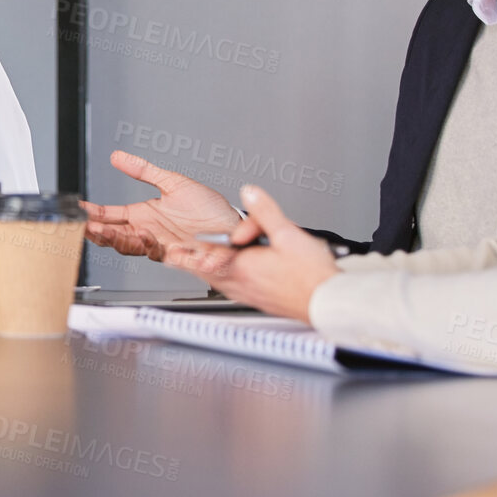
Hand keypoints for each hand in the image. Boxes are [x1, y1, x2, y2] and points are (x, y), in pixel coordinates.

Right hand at [82, 150, 240, 259]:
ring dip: (117, 240)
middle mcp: (149, 232)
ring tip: (105, 232)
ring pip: (131, 246)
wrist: (232, 226)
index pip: (111, 215)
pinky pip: (159, 253)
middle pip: (115, 235)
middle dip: (100, 231)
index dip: (94, 213)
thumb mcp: (172, 182)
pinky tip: (143, 236)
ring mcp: (161, 244)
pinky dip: (149, 246)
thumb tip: (118, 156)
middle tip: (88, 226)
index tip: (79, 209)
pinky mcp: (178, 254)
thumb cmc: (208, 208)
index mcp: (145, 215)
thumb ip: (144, 170)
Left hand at [161, 185, 338, 320]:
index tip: (169, 251)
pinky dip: (229, 278)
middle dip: (194, 261)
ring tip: (204, 263)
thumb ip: (266, 212)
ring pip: (220, 280)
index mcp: (241, 267)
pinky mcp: (259, 300)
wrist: (327, 303)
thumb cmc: (311, 277)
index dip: (184, 255)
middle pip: (207, 271)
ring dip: (212, 270)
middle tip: (177, 255)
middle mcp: (240, 284)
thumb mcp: (288, 235)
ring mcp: (249, 295)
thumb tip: (251, 194)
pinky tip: (236, 273)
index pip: (202, 260)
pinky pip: (235, 288)